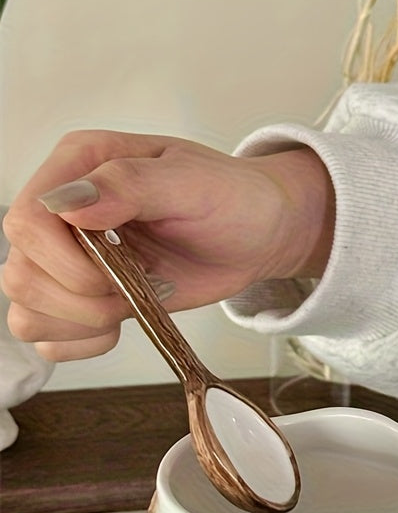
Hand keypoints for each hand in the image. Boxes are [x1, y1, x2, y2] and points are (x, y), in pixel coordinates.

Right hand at [1, 130, 334, 360]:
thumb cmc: (231, 198)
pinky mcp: (85, 298)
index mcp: (78, 167)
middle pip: (21, 274)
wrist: (258, 234)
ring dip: (77, 324)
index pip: (26, 221)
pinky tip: (117, 327)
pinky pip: (47, 338)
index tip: (116, 271)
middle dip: (78, 299)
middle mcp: (62, 213)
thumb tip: (70, 203)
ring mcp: (69, 259)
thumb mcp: (191, 182)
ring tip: (127, 306)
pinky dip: (78, 344)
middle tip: (132, 290)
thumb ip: (129, 185)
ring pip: (26, 310)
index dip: (64, 262)